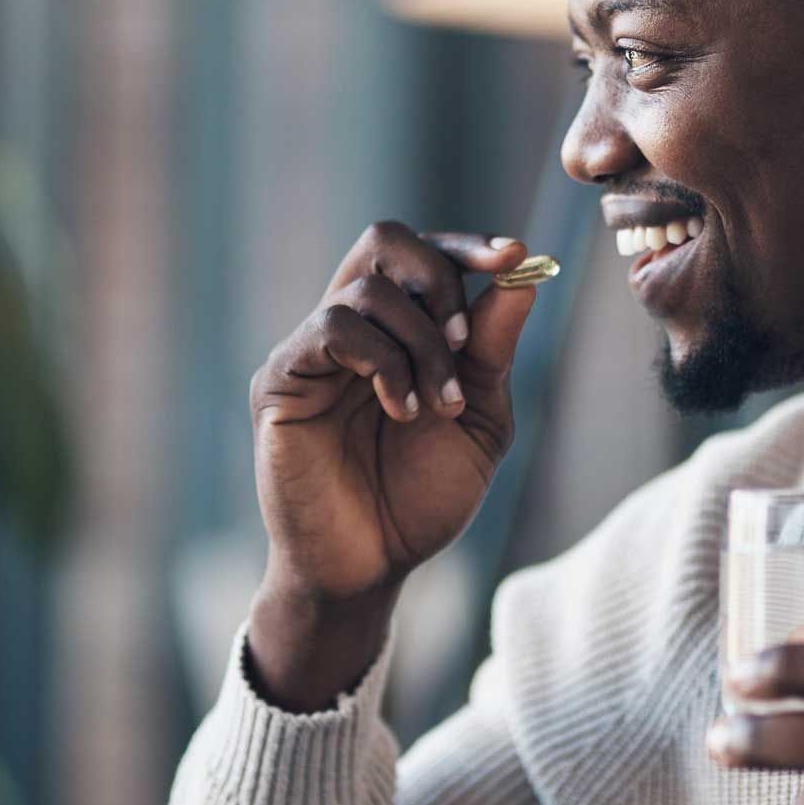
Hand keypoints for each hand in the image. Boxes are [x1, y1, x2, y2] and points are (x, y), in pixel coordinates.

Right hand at [246, 221, 536, 706]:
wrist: (373, 566)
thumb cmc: (422, 496)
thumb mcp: (478, 417)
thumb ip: (493, 349)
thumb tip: (521, 275)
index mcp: (399, 329)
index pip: (425, 253)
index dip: (468, 244)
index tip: (515, 254)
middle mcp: (352, 327)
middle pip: (385, 239)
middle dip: (440, 276)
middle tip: (464, 340)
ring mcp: (312, 350)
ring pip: (367, 290)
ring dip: (421, 344)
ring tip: (435, 407)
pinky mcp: (282, 380)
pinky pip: (331, 329)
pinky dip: (382, 362)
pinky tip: (401, 410)